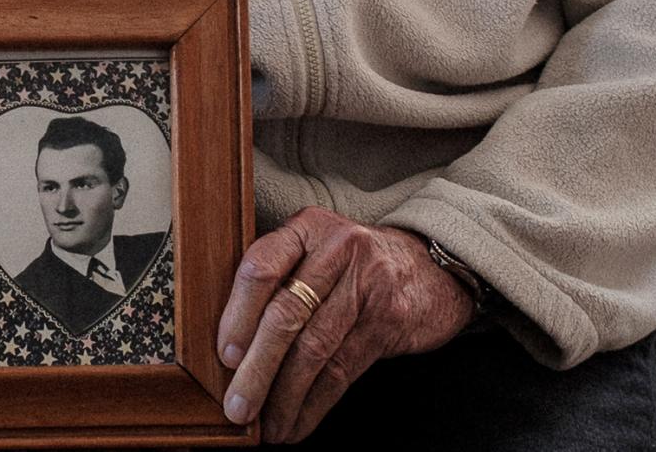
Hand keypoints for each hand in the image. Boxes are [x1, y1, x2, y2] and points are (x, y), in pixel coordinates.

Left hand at [213, 207, 473, 443]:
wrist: (430, 267)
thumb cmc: (353, 264)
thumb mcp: (316, 248)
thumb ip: (277, 277)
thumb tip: (226, 345)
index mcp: (306, 228)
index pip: (262, 266)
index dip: (238, 314)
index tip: (224, 356)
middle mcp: (337, 250)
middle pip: (287, 314)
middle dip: (258, 368)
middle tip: (238, 406)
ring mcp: (367, 285)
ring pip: (314, 349)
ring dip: (285, 397)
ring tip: (267, 427)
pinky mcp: (388, 321)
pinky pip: (342, 371)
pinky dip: (314, 405)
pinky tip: (296, 424)